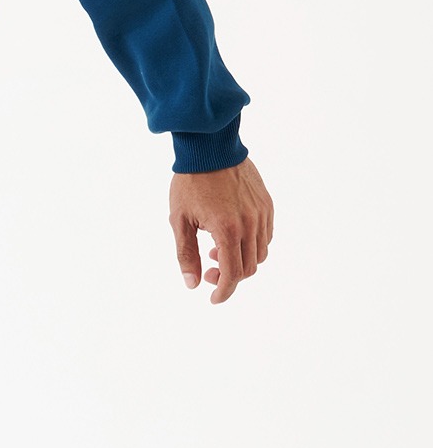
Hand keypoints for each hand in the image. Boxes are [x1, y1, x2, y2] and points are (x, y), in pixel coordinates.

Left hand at [169, 156, 273, 304]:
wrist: (209, 148)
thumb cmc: (190, 183)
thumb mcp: (179, 221)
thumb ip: (186, 254)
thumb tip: (192, 283)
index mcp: (227, 229)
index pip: (233, 274)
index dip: (224, 291)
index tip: (214, 298)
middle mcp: (250, 224)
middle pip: (249, 268)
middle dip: (230, 277)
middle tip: (209, 270)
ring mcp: (262, 213)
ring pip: (260, 253)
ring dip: (241, 261)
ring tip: (217, 250)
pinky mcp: (267, 204)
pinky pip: (266, 235)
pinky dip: (252, 245)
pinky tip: (232, 237)